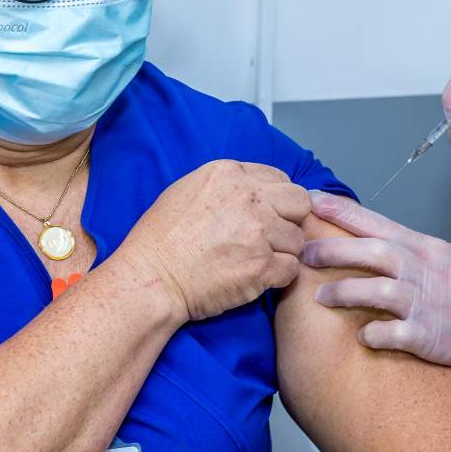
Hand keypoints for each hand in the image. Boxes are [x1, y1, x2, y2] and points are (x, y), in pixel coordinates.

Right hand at [119, 160, 309, 321]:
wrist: (151, 277)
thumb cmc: (160, 238)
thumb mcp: (189, 189)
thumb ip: (228, 184)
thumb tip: (255, 189)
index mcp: (230, 174)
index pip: (281, 179)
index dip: (277, 200)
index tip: (267, 215)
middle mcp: (249, 197)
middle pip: (300, 203)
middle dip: (289, 220)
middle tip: (270, 238)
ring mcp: (258, 232)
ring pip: (298, 239)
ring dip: (282, 252)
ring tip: (255, 260)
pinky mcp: (262, 266)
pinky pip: (291, 269)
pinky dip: (278, 276)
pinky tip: (257, 277)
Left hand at [302, 192, 450, 366]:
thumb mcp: (443, 253)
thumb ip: (407, 246)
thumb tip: (369, 239)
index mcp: (421, 246)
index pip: (374, 220)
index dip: (340, 210)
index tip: (310, 200)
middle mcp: (419, 270)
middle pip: (369, 252)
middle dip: (332, 250)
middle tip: (303, 252)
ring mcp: (423, 302)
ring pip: (375, 290)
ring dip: (344, 292)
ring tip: (320, 296)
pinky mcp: (427, 335)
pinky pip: (391, 334)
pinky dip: (373, 334)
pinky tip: (362, 336)